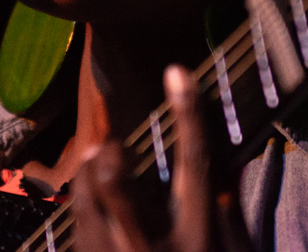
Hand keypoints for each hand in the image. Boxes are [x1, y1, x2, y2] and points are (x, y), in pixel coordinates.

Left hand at [70, 65, 252, 251]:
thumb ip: (230, 215)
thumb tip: (229, 164)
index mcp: (197, 240)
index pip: (195, 163)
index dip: (188, 114)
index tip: (178, 73)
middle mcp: (152, 249)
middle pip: (115, 182)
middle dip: (112, 154)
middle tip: (115, 147)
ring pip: (85, 200)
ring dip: (89, 173)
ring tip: (97, 165)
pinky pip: (76, 227)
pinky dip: (83, 204)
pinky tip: (94, 200)